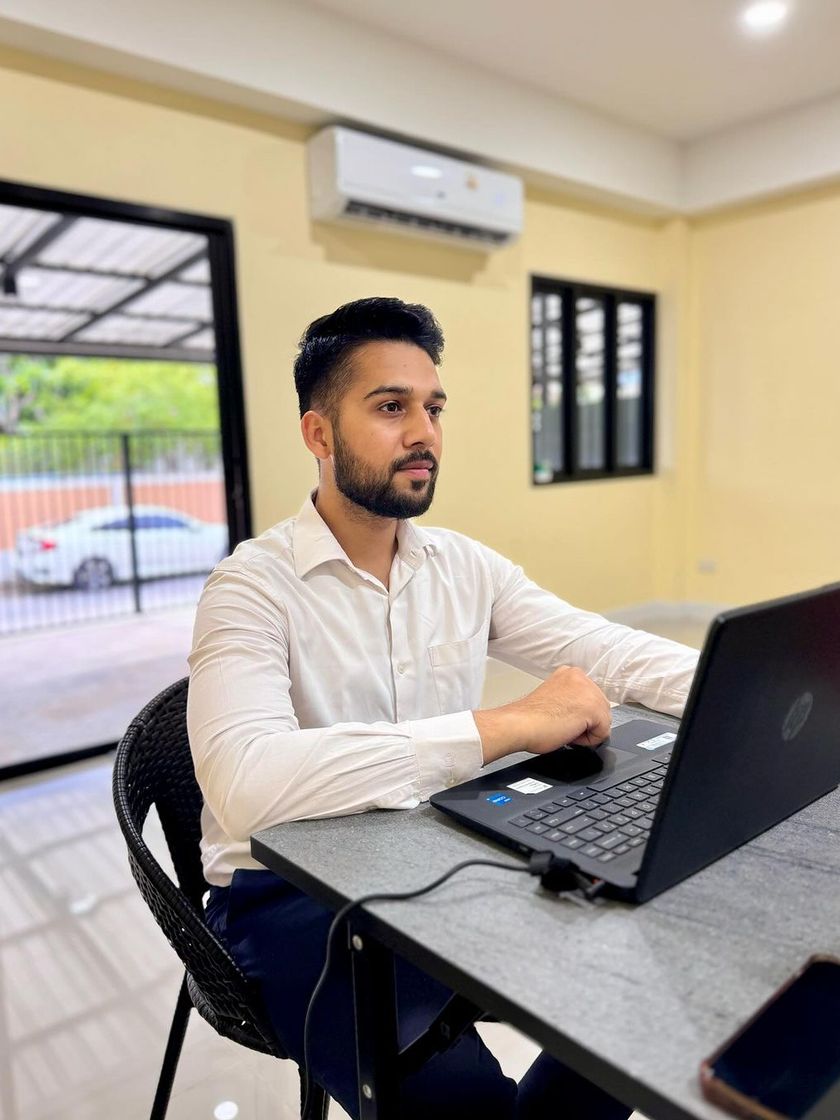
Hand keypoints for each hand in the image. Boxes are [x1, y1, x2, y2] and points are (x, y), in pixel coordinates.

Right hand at [474, 666, 610, 763]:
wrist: (519, 725)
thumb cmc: (528, 718)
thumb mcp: (554, 697)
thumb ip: (570, 699)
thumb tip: (582, 713)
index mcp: (570, 673)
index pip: (590, 699)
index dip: (578, 715)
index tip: (562, 717)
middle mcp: (580, 677)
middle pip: (600, 708)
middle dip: (585, 722)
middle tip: (561, 724)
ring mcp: (588, 690)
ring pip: (603, 720)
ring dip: (586, 731)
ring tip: (563, 728)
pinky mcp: (593, 707)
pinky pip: (603, 732)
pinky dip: (588, 740)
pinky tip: (568, 733)